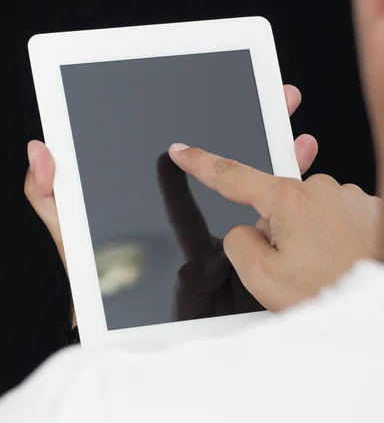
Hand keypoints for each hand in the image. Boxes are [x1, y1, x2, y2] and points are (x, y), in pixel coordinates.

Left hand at [25, 85, 315, 324]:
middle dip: (261, 122)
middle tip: (279, 96)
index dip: (212, 119)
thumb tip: (41, 148)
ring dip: (282, 155)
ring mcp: (222, 233)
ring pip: (259, 185)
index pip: (192, 152)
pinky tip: (303, 173)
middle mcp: (195, 207)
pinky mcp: (241, 258)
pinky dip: (290, 200)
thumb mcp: (70, 234)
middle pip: (234, 159)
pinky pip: (270, 224)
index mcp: (161, 198)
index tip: (228, 88)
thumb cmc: (96, 285)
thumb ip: (49, 195)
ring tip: (296, 130)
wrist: (125, 334)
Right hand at [168, 145, 380, 310]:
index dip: (201, 163)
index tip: (182, 151)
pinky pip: (333, 219)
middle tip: (296, 269)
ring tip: (324, 271)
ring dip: (307, 239)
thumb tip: (245, 232)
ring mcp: (347, 198)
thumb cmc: (332, 291)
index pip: (232, 175)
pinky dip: (331, 239)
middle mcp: (320, 190)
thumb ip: (238, 245)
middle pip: (274, 206)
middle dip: (276, 233)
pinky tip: (340, 261)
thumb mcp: (263, 278)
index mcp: (289, 201)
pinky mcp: (367, 209)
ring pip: (306, 215)